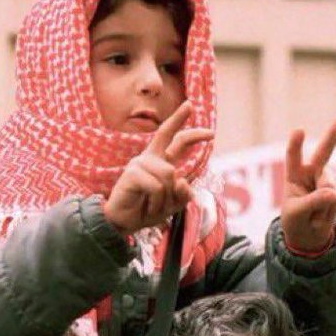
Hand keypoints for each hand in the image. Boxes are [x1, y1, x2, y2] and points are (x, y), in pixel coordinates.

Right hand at [103, 102, 213, 237]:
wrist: (123, 223)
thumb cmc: (146, 211)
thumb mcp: (172, 205)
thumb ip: (182, 194)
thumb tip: (182, 181)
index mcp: (159, 163)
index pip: (172, 140)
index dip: (184, 126)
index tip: (194, 112)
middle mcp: (149, 158)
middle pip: (168, 136)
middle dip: (191, 132)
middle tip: (212, 133)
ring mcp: (139, 163)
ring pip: (169, 174)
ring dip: (167, 198)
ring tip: (156, 207)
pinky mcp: (132, 173)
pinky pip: (157, 186)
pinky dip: (157, 202)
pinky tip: (148, 208)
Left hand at [280, 116, 335, 253]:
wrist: (310, 231)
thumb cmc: (296, 218)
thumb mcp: (296, 212)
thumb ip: (312, 202)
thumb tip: (335, 193)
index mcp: (294, 174)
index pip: (294, 157)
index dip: (296, 145)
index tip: (299, 130)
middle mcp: (313, 171)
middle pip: (324, 151)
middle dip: (334, 134)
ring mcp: (329, 179)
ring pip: (330, 187)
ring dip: (322, 205)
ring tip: (314, 212)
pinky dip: (330, 210)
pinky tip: (325, 212)